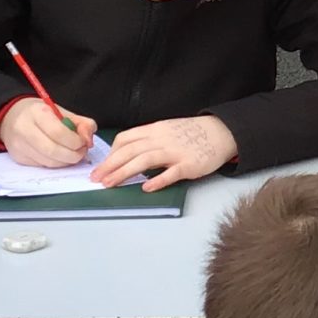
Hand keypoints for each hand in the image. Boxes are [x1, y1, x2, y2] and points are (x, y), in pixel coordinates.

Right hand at [3, 99, 94, 167]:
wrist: (11, 117)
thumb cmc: (40, 114)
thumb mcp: (61, 111)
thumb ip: (81, 123)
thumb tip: (89, 141)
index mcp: (37, 113)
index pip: (58, 133)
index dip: (75, 141)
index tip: (83, 142)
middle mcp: (24, 129)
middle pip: (53, 150)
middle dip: (73, 155)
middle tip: (81, 152)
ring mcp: (19, 146)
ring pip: (48, 162)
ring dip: (66, 162)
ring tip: (72, 154)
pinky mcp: (18, 158)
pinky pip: (42, 166)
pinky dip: (55, 164)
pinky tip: (59, 157)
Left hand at [93, 115, 238, 191]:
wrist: (221, 132)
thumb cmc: (192, 133)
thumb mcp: (167, 129)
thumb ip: (148, 140)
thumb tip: (127, 154)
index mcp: (155, 129)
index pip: (126, 139)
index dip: (111, 153)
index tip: (102, 165)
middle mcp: (161, 139)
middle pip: (130, 151)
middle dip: (110, 165)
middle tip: (96, 178)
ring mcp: (175, 151)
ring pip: (144, 160)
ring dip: (124, 172)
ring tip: (110, 184)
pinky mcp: (189, 164)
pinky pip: (170, 173)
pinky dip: (157, 180)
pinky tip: (145, 188)